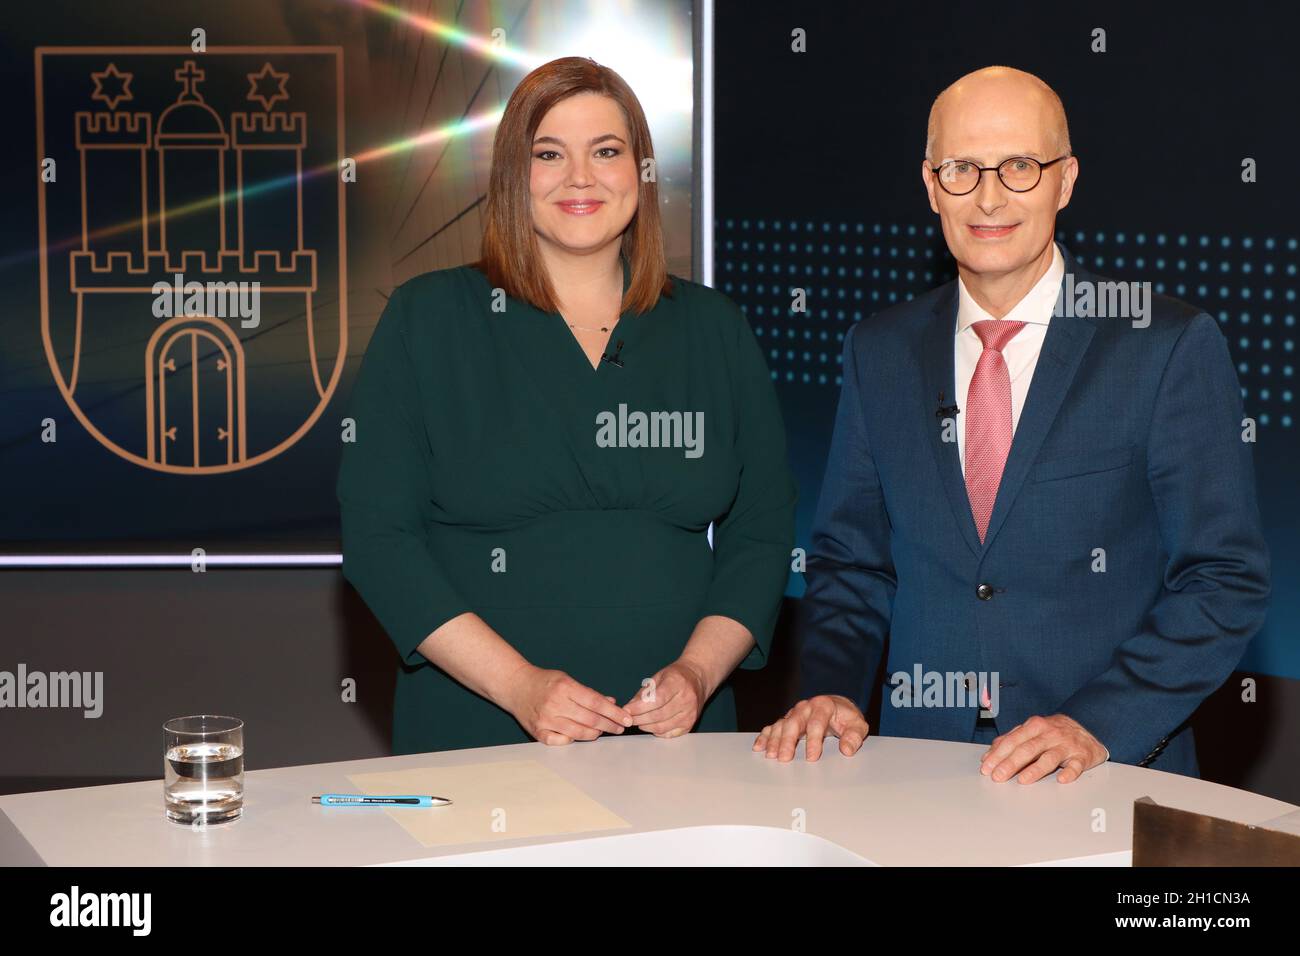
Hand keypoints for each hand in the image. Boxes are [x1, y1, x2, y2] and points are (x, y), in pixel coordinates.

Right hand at [506, 665, 631, 744]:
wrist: (515, 686)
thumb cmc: (544, 682)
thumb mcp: (567, 680)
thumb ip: (589, 693)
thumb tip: (611, 702)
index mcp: (565, 688)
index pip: (596, 703)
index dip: (614, 712)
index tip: (626, 718)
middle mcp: (555, 704)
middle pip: (591, 719)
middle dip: (610, 725)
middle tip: (620, 728)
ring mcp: (546, 720)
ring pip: (579, 733)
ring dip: (595, 733)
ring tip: (603, 731)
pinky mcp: (538, 732)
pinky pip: (561, 742)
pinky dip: (573, 740)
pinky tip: (579, 735)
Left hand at [623, 660, 708, 737]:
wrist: (698, 679)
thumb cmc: (676, 676)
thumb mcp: (658, 676)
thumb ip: (644, 692)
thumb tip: (630, 707)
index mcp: (678, 683)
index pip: (657, 700)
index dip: (640, 707)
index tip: (627, 710)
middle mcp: (686, 699)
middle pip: (658, 715)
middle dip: (639, 718)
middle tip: (628, 718)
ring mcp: (690, 714)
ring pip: (662, 727)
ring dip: (645, 726)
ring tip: (637, 721)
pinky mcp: (690, 724)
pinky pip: (668, 733)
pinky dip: (656, 731)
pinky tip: (650, 725)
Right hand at [753, 695, 869, 761]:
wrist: (836, 706)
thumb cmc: (846, 717)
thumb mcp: (857, 725)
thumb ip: (854, 736)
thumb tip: (847, 749)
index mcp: (823, 705)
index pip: (817, 723)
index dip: (814, 741)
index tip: (812, 757)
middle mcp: (806, 707)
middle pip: (794, 722)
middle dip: (787, 741)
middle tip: (784, 758)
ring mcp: (794, 713)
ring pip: (781, 725)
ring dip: (774, 740)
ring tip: (770, 755)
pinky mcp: (787, 719)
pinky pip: (773, 726)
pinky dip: (765, 736)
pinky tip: (759, 747)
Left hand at [980, 714, 1107, 783]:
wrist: (1088, 728)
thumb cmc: (1054, 733)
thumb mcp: (1032, 731)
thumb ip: (1010, 741)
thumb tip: (988, 757)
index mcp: (1035, 726)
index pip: (1013, 740)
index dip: (998, 755)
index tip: (986, 768)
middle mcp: (1050, 733)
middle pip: (1028, 749)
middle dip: (1010, 763)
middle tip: (998, 777)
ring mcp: (1067, 745)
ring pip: (1049, 758)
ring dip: (1035, 770)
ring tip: (1022, 780)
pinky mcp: (1082, 756)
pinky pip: (1076, 766)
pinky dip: (1069, 773)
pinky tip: (1061, 779)